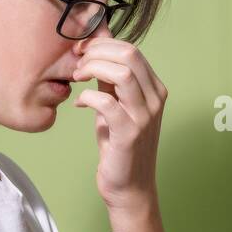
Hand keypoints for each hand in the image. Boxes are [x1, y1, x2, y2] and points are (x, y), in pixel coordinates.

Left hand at [70, 38, 167, 212]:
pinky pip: (107, 102)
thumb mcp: (116, 106)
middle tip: (77, 63)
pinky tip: (80, 103)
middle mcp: (155, 100)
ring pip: (122, 73)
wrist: (129, 187)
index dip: (102, 44)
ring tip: (77, 78)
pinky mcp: (129, 134)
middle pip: (129, 54)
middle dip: (97, 52)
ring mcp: (144, 116)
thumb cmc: (119, 145)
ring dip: (93, 69)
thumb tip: (94, 50)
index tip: (82, 51)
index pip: (131, 50)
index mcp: (154, 89)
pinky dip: (88, 97)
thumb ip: (110, 81)